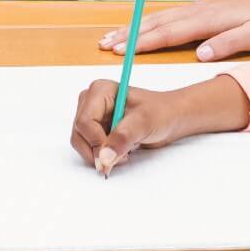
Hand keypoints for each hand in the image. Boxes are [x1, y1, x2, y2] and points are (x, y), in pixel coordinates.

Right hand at [70, 76, 249, 174]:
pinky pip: (88, 148)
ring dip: (100, 154)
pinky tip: (121, 151)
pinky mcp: (96, 129)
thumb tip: (103, 159)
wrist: (170, 118)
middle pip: (79, 133)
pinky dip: (103, 155)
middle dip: (97, 150)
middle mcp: (91, 101)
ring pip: (81, 143)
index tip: (112, 155)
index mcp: (99, 91)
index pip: (84, 121)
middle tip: (121, 156)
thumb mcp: (143, 123)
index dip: (96, 141)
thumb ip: (122, 138)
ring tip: (124, 153)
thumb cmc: (161, 113)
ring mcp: (92, 116)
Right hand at [99, 0, 249, 60]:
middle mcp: (196, 13)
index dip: (143, 43)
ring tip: (110, 37)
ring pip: (156, 18)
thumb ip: (231, 43)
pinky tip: (136, 30)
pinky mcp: (197, 11)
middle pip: (154, 24)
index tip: (121, 50)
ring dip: (132, 28)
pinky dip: (145, 24)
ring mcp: (195, 10)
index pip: (169, 34)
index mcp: (208, 21)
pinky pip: (164, 17)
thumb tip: (202, 53)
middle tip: (103, 45)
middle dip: (128, 35)